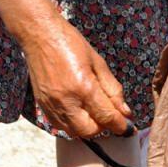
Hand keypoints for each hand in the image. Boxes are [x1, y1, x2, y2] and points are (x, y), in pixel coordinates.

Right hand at [22, 16, 133, 137]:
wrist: (39, 34)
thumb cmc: (71, 43)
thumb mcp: (98, 62)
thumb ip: (113, 90)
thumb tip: (125, 112)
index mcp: (83, 87)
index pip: (107, 117)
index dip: (121, 126)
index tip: (128, 128)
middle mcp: (66, 100)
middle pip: (90, 131)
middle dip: (102, 126)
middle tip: (107, 114)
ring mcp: (52, 104)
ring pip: (75, 132)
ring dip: (87, 126)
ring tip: (91, 111)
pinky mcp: (42, 105)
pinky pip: (60, 126)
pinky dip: (72, 123)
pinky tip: (77, 110)